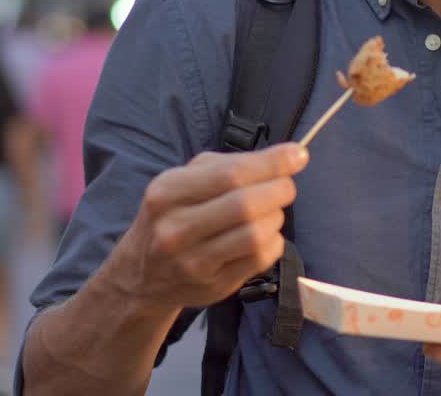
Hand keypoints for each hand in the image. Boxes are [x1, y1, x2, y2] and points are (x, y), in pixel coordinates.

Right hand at [103, 142, 308, 313]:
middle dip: (279, 190)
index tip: (298, 155)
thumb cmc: (173, 215)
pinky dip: (273, 241)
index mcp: (167, 193)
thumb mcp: (185, 180)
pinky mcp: (214, 286)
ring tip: (270, 210)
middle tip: (286, 186)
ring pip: (256, 234)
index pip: (229, 175)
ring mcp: (194, 262)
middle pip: (245, 205)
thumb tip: (288, 156)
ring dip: (275, 217)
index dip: (271, 164)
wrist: (142, 273)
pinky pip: (261, 258)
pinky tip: (264, 234)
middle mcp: (176, 229)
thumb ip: (231, 164)